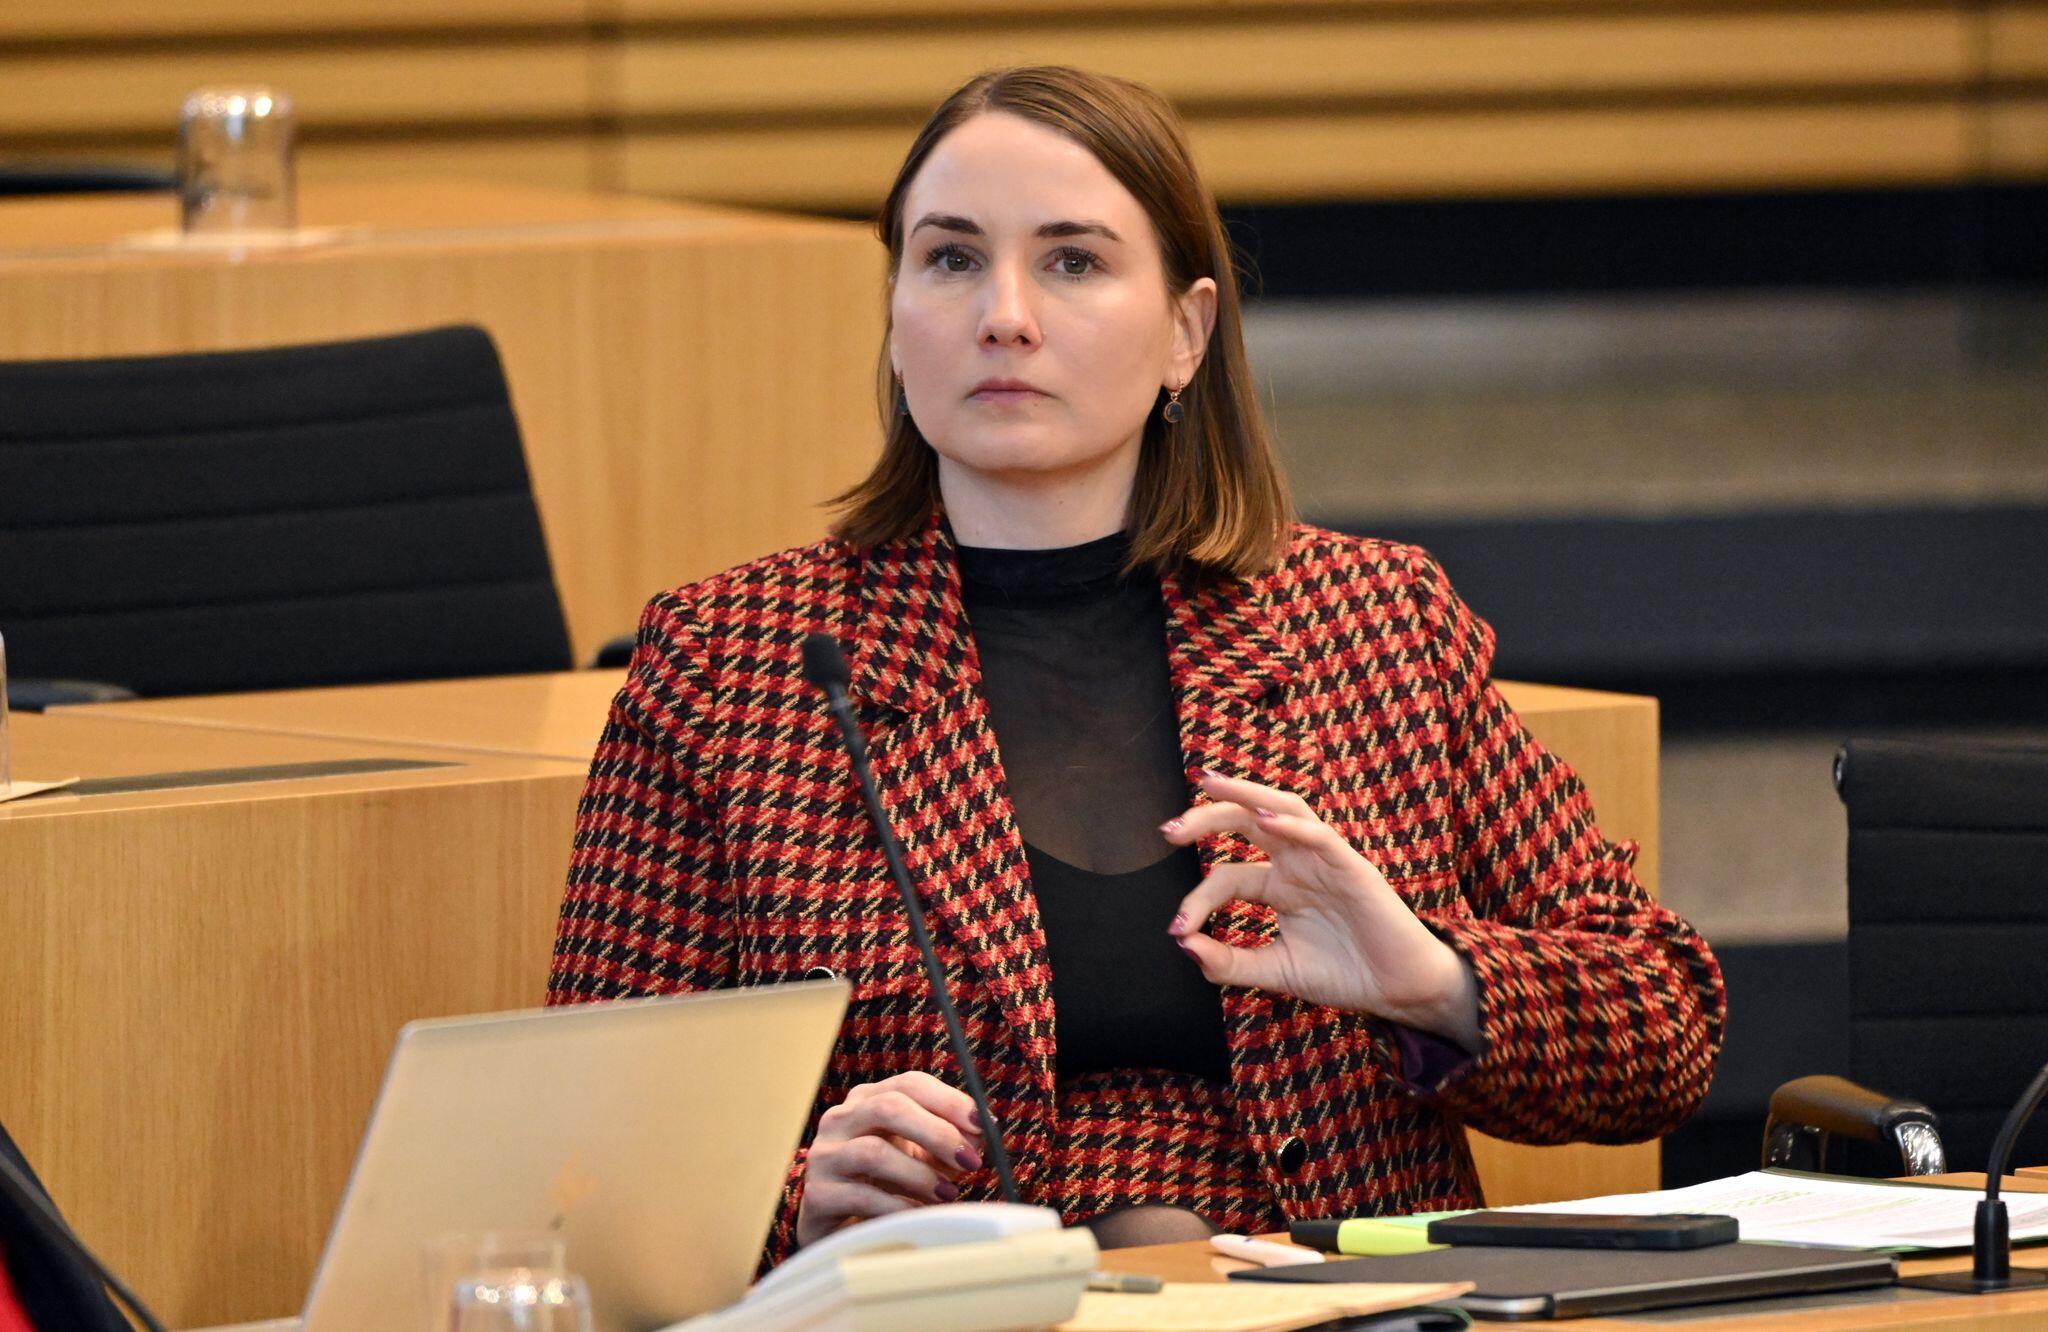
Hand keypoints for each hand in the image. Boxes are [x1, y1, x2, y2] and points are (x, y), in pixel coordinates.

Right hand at [795, 1071, 986, 1247]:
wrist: (838, 1227)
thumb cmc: (885, 1184)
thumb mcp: (919, 1157)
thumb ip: (948, 1143)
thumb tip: (981, 1138)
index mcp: (868, 1100)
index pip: (910, 1084)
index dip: (949, 1101)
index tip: (983, 1124)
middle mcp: (841, 1119)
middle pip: (889, 1108)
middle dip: (936, 1133)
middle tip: (970, 1161)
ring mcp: (824, 1156)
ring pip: (873, 1152)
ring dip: (919, 1174)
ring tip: (948, 1193)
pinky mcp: (818, 1194)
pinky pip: (862, 1197)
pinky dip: (898, 1206)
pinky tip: (918, 1214)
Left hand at [1161, 771, 1480, 1049]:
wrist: (1400, 992)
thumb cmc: (1343, 975)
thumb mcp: (1275, 969)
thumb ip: (1229, 960)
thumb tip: (1181, 944)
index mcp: (1277, 885)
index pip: (1226, 876)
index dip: (1197, 899)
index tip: (1176, 929)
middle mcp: (1297, 863)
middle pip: (1246, 822)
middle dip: (1206, 818)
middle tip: (1168, 830)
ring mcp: (1324, 860)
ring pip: (1282, 809)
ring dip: (1245, 794)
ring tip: (1209, 785)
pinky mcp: (1353, 866)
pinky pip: (1320, 835)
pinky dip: (1293, 824)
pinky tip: (1265, 821)